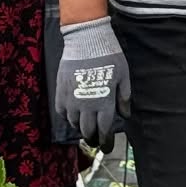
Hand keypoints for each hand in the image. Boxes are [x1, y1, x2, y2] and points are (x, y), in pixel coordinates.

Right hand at [54, 16, 130, 149]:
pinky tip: (73, 113)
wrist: (87, 40)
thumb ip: (124, 97)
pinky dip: (68, 116)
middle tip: (96, 138)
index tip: (107, 146)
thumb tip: (125, 115)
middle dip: (93, 138)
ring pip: (74, 123)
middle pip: (87, 131)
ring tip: (86, 124)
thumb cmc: (109, 56)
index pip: (104, 130)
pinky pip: (62, 112)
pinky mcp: (60, 92)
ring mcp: (71, 100)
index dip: (106, 141)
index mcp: (103, 103)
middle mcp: (86, 106)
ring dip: (81, 126)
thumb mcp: (123, 75)